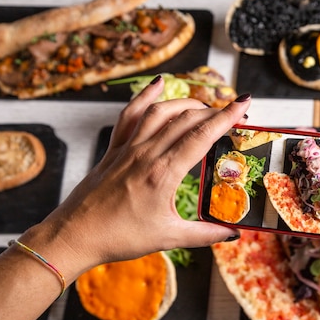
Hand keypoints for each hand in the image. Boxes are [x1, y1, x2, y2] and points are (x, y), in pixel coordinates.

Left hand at [21, 76, 250, 279]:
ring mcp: (128, 148)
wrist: (75, 235)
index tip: (245, 104)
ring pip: (160, 111)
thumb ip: (205, 234)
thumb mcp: (168, 238)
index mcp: (162, 174)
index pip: (201, 136)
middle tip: (235, 112)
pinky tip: (159, 82)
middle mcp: (146, 154)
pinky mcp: (114, 149)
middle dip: (214, 111)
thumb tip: (233, 233)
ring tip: (206, 106)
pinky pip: (130, 115)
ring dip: (186, 103)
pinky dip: (145, 95)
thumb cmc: (119, 237)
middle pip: (185, 119)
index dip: (226, 117)